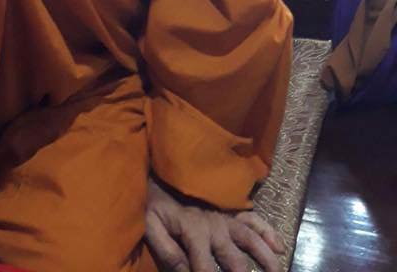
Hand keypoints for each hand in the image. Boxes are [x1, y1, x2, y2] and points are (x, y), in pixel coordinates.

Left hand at [145, 179, 284, 271]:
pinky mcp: (232, 208)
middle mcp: (215, 226)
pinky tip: (280, 246)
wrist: (161, 170)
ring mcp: (226, 216)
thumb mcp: (151, 225)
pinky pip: (254, 218)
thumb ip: (166, 251)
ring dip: (265, 258)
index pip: (205, 268)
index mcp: (194, 232)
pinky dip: (268, 231)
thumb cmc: (154, 201)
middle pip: (235, 261)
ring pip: (251, 240)